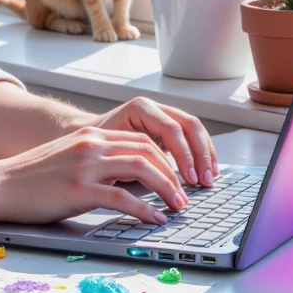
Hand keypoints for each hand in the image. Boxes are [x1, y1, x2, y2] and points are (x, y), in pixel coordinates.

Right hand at [0, 125, 189, 226]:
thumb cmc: (30, 179)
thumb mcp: (67, 160)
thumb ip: (95, 163)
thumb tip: (126, 181)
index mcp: (89, 137)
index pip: (141, 141)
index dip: (167, 160)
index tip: (178, 179)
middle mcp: (91, 145)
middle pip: (148, 151)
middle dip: (174, 174)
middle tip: (184, 196)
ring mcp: (85, 166)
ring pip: (142, 169)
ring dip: (167, 188)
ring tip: (178, 207)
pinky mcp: (78, 189)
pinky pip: (122, 198)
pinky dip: (144, 209)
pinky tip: (155, 219)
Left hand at [85, 97, 217, 186]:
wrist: (82, 135)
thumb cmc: (93, 147)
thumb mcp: (110, 153)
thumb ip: (132, 164)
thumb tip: (154, 185)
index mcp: (140, 108)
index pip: (171, 129)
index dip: (184, 155)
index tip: (189, 178)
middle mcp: (154, 107)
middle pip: (189, 125)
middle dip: (200, 154)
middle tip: (205, 180)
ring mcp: (162, 115)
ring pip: (195, 129)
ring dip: (205, 154)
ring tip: (210, 179)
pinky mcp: (166, 127)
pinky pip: (191, 136)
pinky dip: (201, 153)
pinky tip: (205, 171)